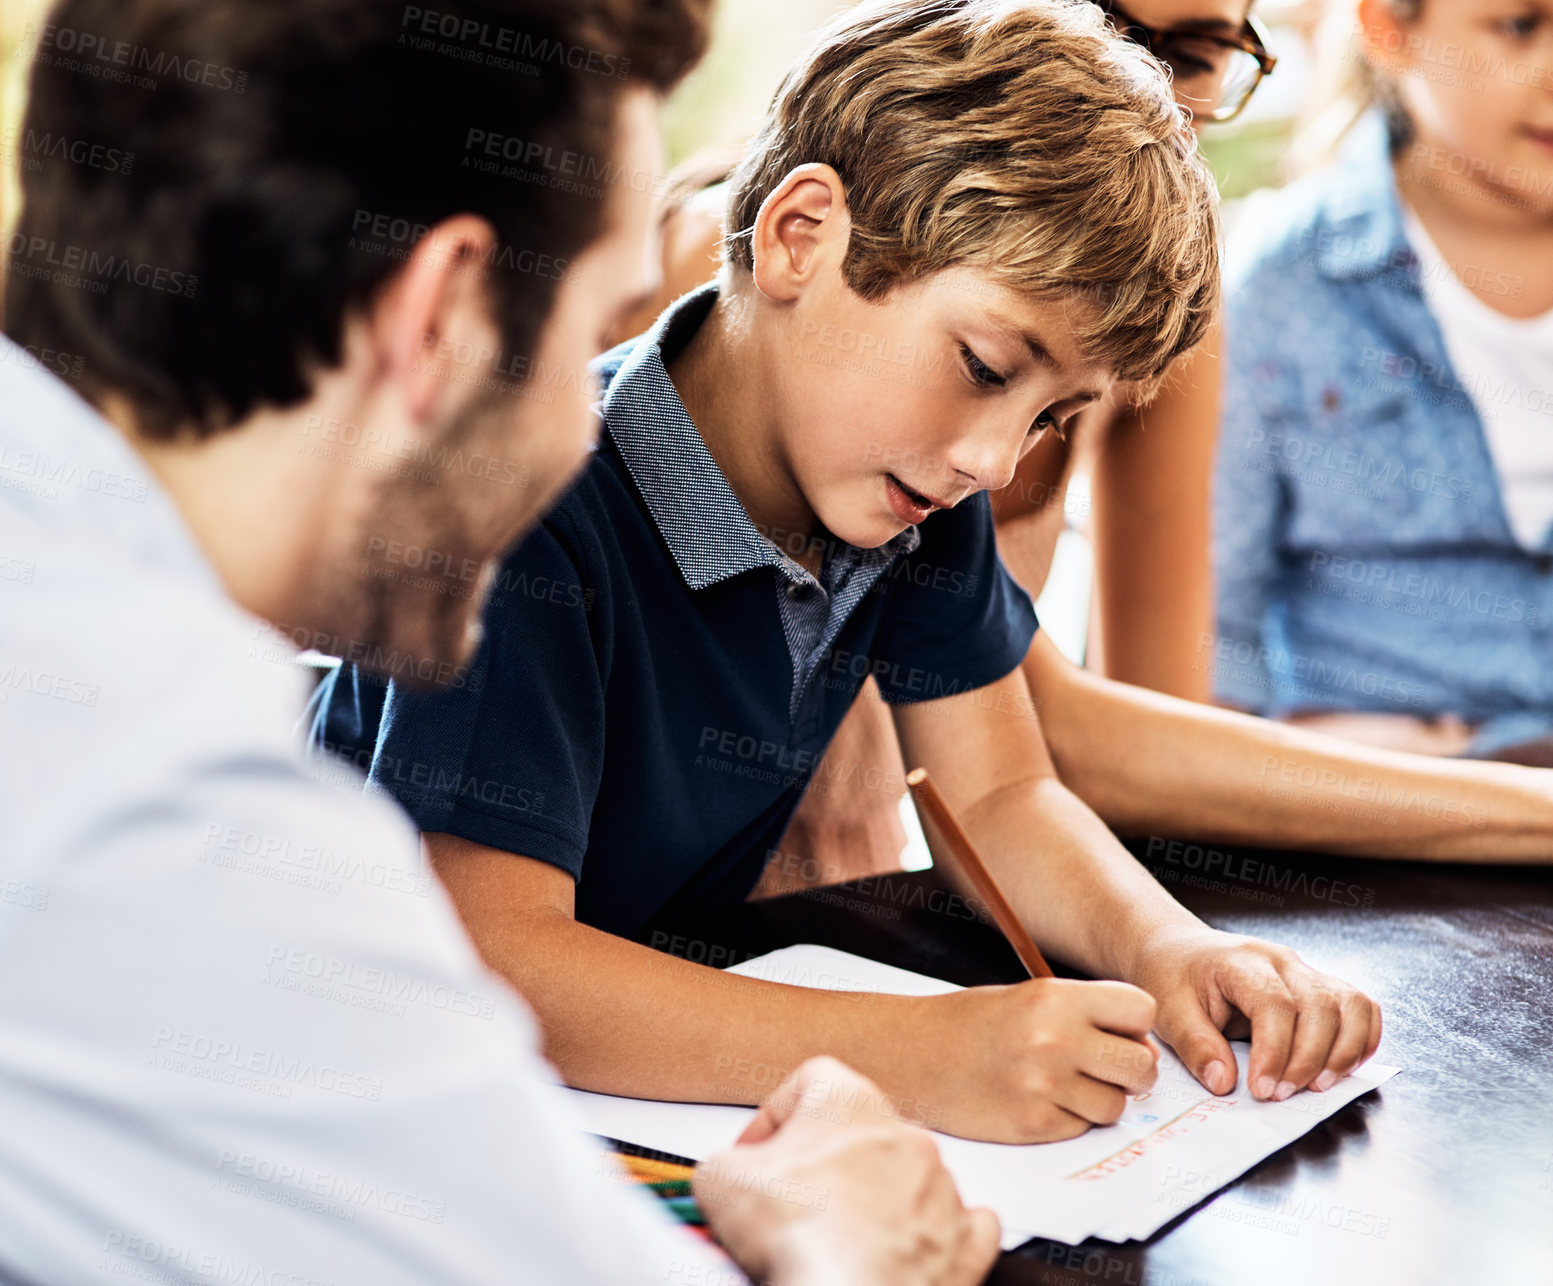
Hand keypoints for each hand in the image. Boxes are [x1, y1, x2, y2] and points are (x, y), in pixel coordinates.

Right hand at [695, 1056, 998, 1285]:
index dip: (774, 1117)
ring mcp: (940, 1186)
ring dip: (874, 1198)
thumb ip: (725, 1159)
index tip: (756, 1153)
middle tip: (791, 1197)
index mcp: (850, 1100)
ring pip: (908, 1176)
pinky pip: (960, 1224)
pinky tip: (901, 1247)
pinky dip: (931, 1235)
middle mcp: (905, 1134)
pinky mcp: (964, 1241)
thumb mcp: (720, 1177)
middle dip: (825, 1160)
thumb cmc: (800, 1233)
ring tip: (833, 1234)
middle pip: (860, 1129)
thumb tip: (725, 1174)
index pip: (808, 1080)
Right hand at [911, 978, 1158, 1142]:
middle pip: (1141, 1065)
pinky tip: (1038, 1100)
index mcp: (1056, 998)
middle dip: (1130, 1070)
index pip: (1141, 1011)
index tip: (1119, 1032)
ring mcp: (1045, 1085)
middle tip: (1104, 1068)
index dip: (1134, 1025)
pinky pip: (1082, 1128)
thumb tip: (1140, 1046)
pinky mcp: (1034, 1124)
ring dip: (1099, 1100)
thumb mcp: (1029, 997)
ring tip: (1064, 1085)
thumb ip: (1084, 1014)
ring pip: (1116, 1105)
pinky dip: (1069, 1119)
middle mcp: (1055, 1039)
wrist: (913, 1054)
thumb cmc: (970, 1024)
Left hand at [1129, 926, 1382, 1100]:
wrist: (1179, 949)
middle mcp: (1282, 961)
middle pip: (1320, 1007)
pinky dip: (1361, 1040)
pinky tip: (1338, 1068)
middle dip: (1307, 1060)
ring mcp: (1305, 971)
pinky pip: (1360, 1008)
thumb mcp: (1168, 1009)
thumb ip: (1196, 1045)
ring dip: (1343, 1053)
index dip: (1275, 1053)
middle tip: (1280, 1095)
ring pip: (1351, 1005)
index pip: (1275, 1005)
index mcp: (1242, 961)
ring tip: (1316, 1086)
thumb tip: (1225, 1084)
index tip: (1261, 1090)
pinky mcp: (1319, 986)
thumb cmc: (1173, 976)